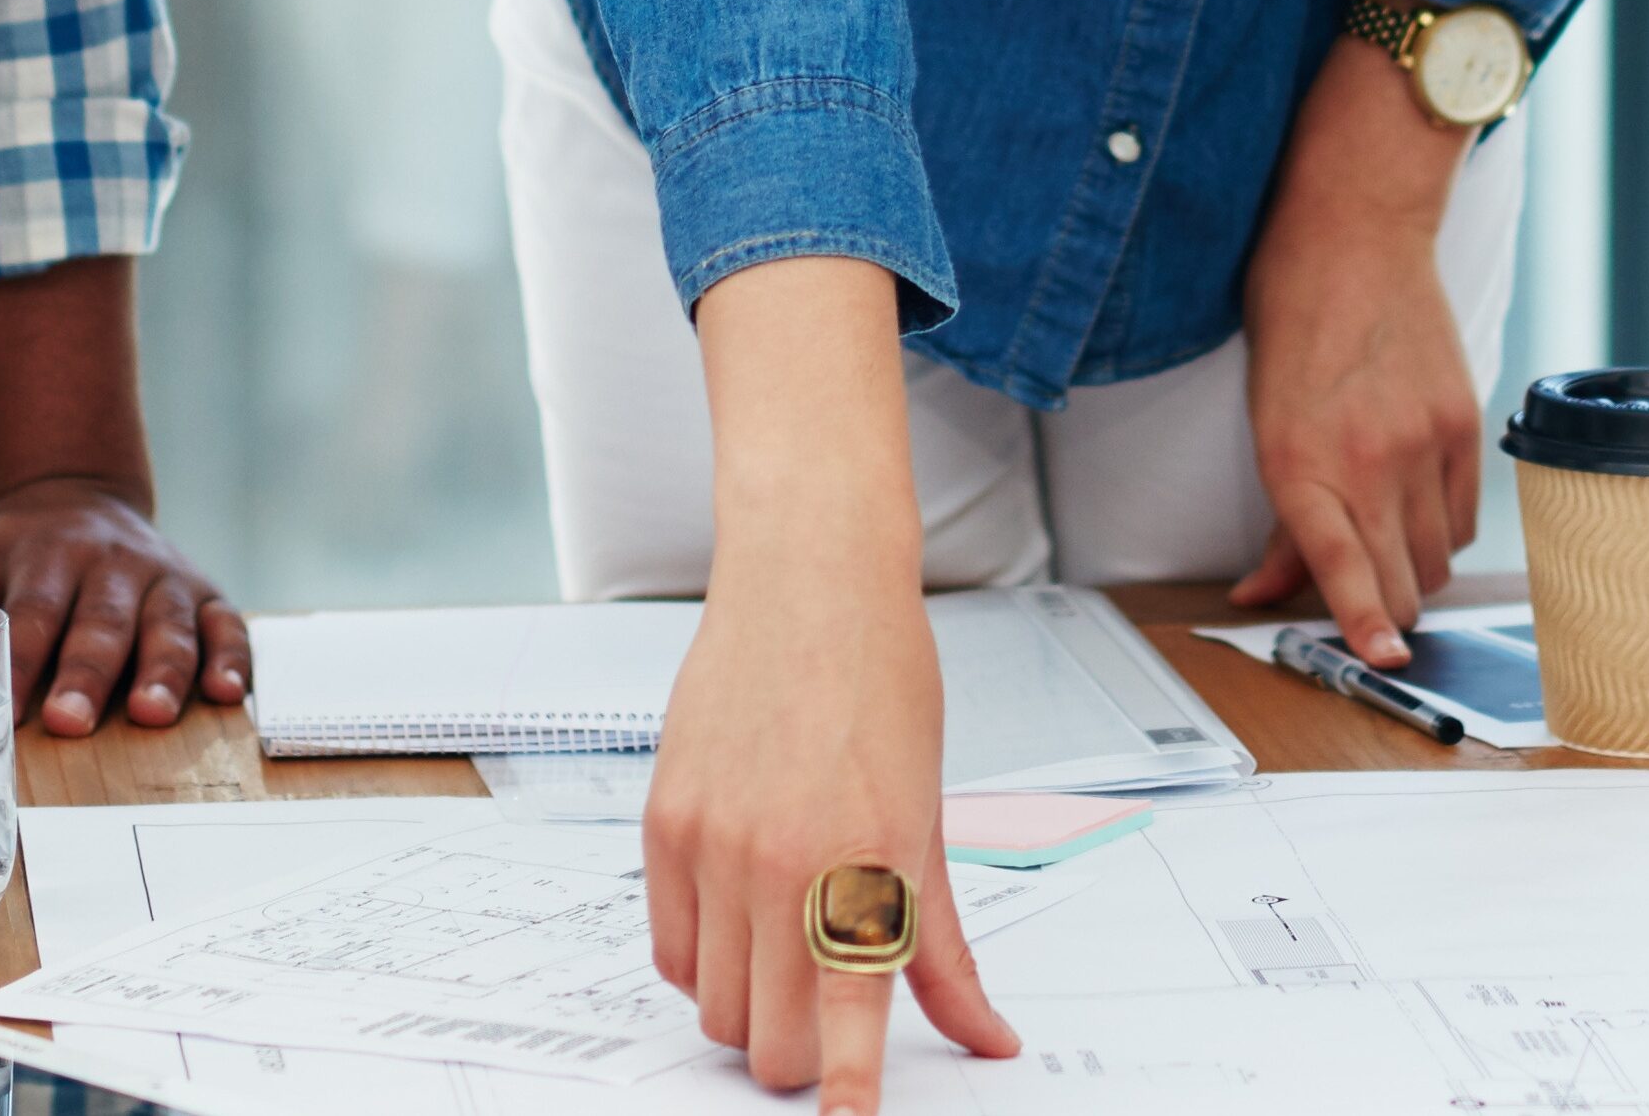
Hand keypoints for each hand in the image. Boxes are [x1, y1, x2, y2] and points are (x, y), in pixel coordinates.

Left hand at [0, 476, 253, 737]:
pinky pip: (227, 624)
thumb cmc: (4, 561)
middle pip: (101, 622)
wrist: (74, 499)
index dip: (22, 660)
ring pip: (168, 624)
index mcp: (47, 555)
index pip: (34, 611)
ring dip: (163, 669)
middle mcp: (110, 562)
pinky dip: (232, 657)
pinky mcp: (204, 594)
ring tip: (151, 713)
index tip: (8, 710)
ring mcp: (162, 577)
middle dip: (86, 674)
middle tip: (69, 721)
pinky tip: (228, 693)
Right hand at [642, 561, 1021, 1107]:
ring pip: (713, 1007)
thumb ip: (944, 947)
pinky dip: (704, 961)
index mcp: (864, 863)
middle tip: (829, 1025)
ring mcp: (712, 847)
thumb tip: (985, 1035)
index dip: (844, 1093)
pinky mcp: (664, 826)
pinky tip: (741, 918)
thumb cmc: (879, 682)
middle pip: (769, 1038)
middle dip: (802, 1057)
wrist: (808, 583)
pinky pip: (669, 948)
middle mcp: (781, 863)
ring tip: (784, 958)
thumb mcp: (931, 823)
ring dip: (750, 1011)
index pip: (850, 1020)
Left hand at [1218, 61, 1488, 658]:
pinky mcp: (1466, 424)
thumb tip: (1262, 591)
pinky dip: (1443, 529)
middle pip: (1399, 583)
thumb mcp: (1265, 423)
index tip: (1383, 663)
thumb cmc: (1292, 319)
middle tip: (1366, 607)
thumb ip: (1278, 521)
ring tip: (1386, 543)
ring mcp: (1426, 443)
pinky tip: (1417, 505)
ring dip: (1412, 571)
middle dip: (1382, 612)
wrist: (1355, 233)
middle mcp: (1368, 460)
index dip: (1365, 630)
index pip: (1344, 570)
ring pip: (1436, 557)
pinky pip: (1466, 515)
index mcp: (1302, 463)